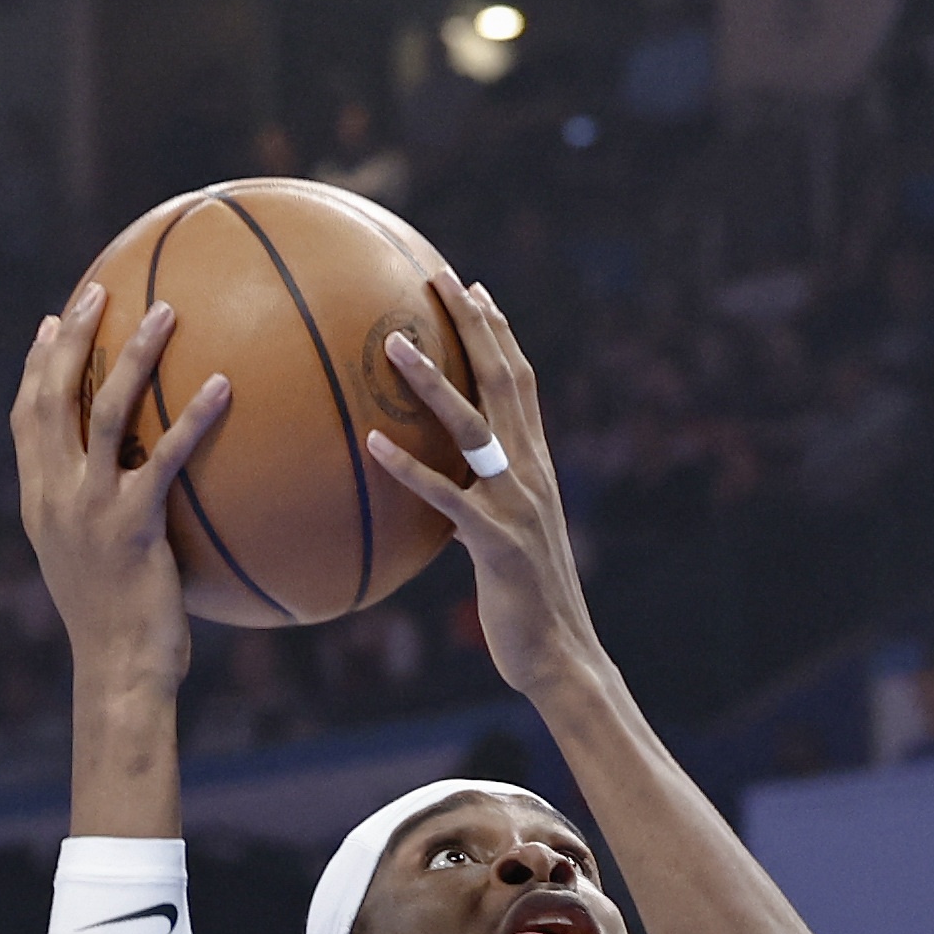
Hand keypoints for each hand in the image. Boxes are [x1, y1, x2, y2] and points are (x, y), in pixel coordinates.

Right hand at [9, 282, 231, 703]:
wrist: (118, 672)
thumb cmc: (119, 631)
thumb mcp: (100, 568)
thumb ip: (107, 522)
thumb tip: (143, 493)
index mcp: (40, 502)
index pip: (27, 418)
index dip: (36, 367)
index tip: (50, 324)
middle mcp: (55, 496)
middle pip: (53, 397)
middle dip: (71, 339)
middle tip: (97, 292)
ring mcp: (89, 508)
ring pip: (104, 411)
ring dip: (133, 355)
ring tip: (166, 312)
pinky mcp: (132, 525)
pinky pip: (165, 457)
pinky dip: (193, 418)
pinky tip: (223, 386)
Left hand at [369, 277, 597, 695]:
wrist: (560, 655)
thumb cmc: (526, 603)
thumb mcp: (503, 541)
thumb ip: (479, 507)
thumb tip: (447, 493)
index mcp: (536, 466)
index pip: (519, 382)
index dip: (498, 333)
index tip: (472, 289)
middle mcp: (533, 473)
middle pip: (504, 382)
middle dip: (475, 326)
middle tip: (441, 278)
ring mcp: (518, 505)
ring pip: (474, 427)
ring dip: (432, 382)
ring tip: (392, 346)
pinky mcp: (497, 543)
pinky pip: (446, 498)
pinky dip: (410, 469)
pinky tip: (373, 445)